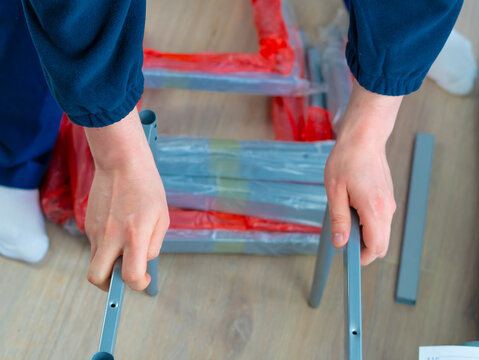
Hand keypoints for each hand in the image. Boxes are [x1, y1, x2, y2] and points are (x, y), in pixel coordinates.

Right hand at [84, 108, 168, 290]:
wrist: (121, 162)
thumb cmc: (146, 187)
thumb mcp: (162, 217)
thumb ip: (153, 245)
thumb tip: (143, 263)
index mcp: (134, 236)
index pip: (130, 276)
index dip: (138, 284)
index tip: (144, 278)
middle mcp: (111, 237)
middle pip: (97, 278)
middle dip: (109, 286)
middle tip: (122, 277)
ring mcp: (95, 231)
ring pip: (94, 262)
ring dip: (108, 265)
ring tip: (124, 247)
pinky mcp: (87, 224)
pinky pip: (95, 245)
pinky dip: (105, 247)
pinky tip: (117, 228)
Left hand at [325, 80, 401, 264]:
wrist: (364, 138)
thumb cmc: (347, 160)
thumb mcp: (335, 191)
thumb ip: (339, 220)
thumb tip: (341, 243)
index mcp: (375, 209)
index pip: (375, 247)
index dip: (362, 257)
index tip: (347, 258)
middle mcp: (387, 209)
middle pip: (381, 244)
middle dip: (363, 248)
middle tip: (342, 236)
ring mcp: (390, 204)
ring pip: (381, 233)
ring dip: (364, 234)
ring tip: (345, 216)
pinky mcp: (387, 199)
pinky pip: (380, 221)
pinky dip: (368, 223)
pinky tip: (352, 207)